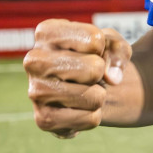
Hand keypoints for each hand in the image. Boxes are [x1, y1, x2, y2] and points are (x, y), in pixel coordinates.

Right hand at [24, 19, 129, 138]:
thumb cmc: (97, 56)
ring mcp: (35, 91)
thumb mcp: (112, 43)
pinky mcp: (44, 120)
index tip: (92, 50)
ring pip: (93, 97)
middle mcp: (34, 60)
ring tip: (86, 90)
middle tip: (91, 74)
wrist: (88, 87)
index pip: (95, 40)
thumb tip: (112, 78)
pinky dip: (95, 115)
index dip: (103, 48)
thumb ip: (118, 50)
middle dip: (102, 73)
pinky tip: (81, 108)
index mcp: (47, 32)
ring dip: (99, 96)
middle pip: (94, 69)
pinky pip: (89, 119)